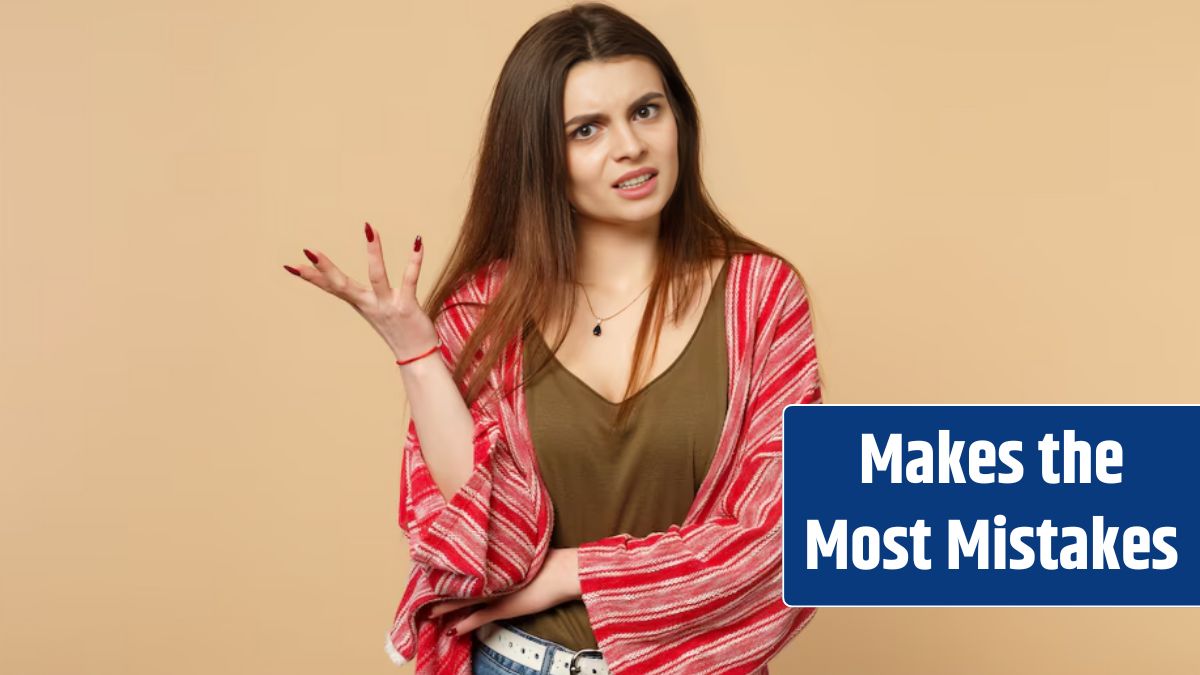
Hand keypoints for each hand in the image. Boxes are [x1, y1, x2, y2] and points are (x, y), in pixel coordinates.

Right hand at [284, 223, 437, 362]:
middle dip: (325, 268)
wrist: (417, 357)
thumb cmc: (396, 329)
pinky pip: (410, 280)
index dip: (311, 277)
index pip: (331, 287)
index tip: (291, 265)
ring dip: (373, 252)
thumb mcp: (372, 310)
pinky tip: (418, 242)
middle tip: (309, 250)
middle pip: (342, 285)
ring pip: (377, 277)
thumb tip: (343, 284)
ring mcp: (387, 306)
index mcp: (360, 303)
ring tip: (369, 229)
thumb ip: (359, 295)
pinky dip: (415, 260)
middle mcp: (369, 304)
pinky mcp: (407, 307)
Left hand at [428, 548, 580, 636]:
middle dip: (440, 589)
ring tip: (428, 612)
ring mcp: (497, 592)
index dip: (448, 571)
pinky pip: (480, 617)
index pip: (465, 568)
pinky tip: (452, 631)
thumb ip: (509, 552)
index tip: (432, 571)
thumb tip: (498, 544)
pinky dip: (466, 624)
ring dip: (446, 607)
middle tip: (420, 593)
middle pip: (460, 583)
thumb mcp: (525, 552)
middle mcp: (492, 575)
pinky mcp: (505, 606)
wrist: (563, 570)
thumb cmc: (548, 560)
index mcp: (494, 561)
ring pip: (464, 600)